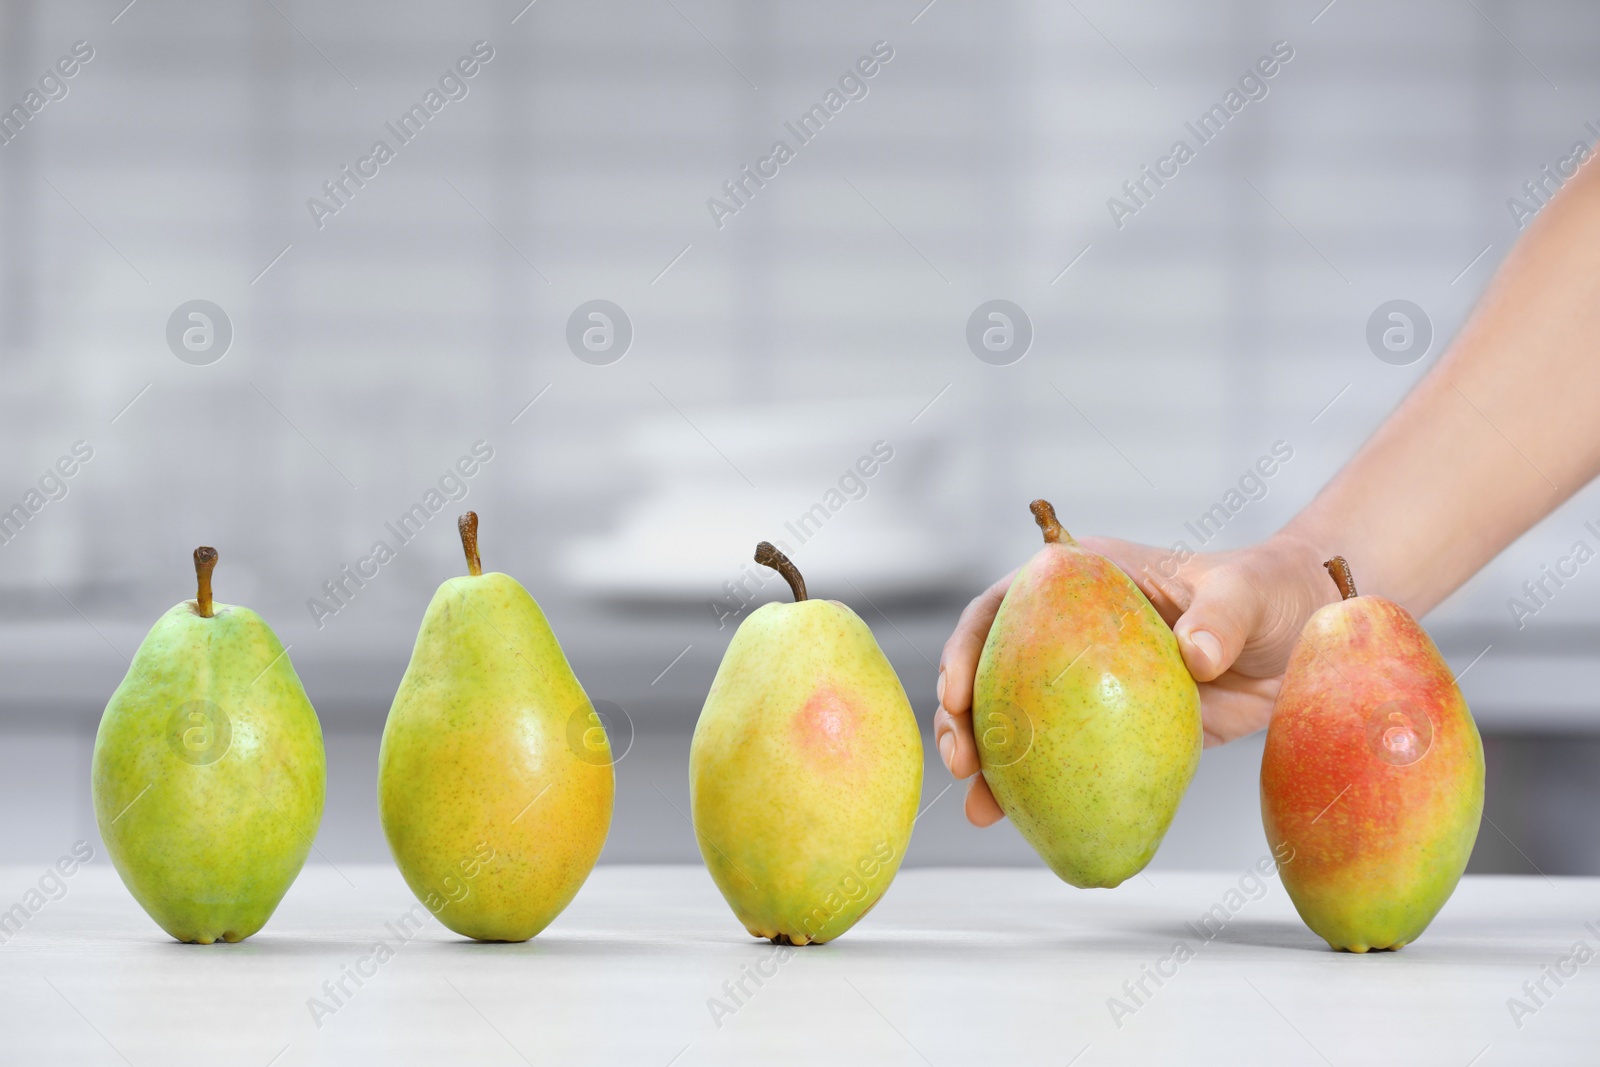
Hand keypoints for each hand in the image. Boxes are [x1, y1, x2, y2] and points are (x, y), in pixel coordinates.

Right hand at [932, 531, 1336, 826]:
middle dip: (962, 717)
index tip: (956, 691)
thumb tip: (1194, 657)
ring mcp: (1086, 682)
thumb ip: (1221, 616)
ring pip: (1017, 721)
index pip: (1003, 604)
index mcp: (1084, 579)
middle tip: (962, 762)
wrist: (1306, 638)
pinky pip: (1064, 760)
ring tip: (980, 808)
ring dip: (990, 764)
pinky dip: (1039, 791)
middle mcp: (1070, 629)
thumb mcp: (1248, 592)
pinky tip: (1021, 825)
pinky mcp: (1112, 728)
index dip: (966, 645)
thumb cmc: (1272, 593)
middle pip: (992, 669)